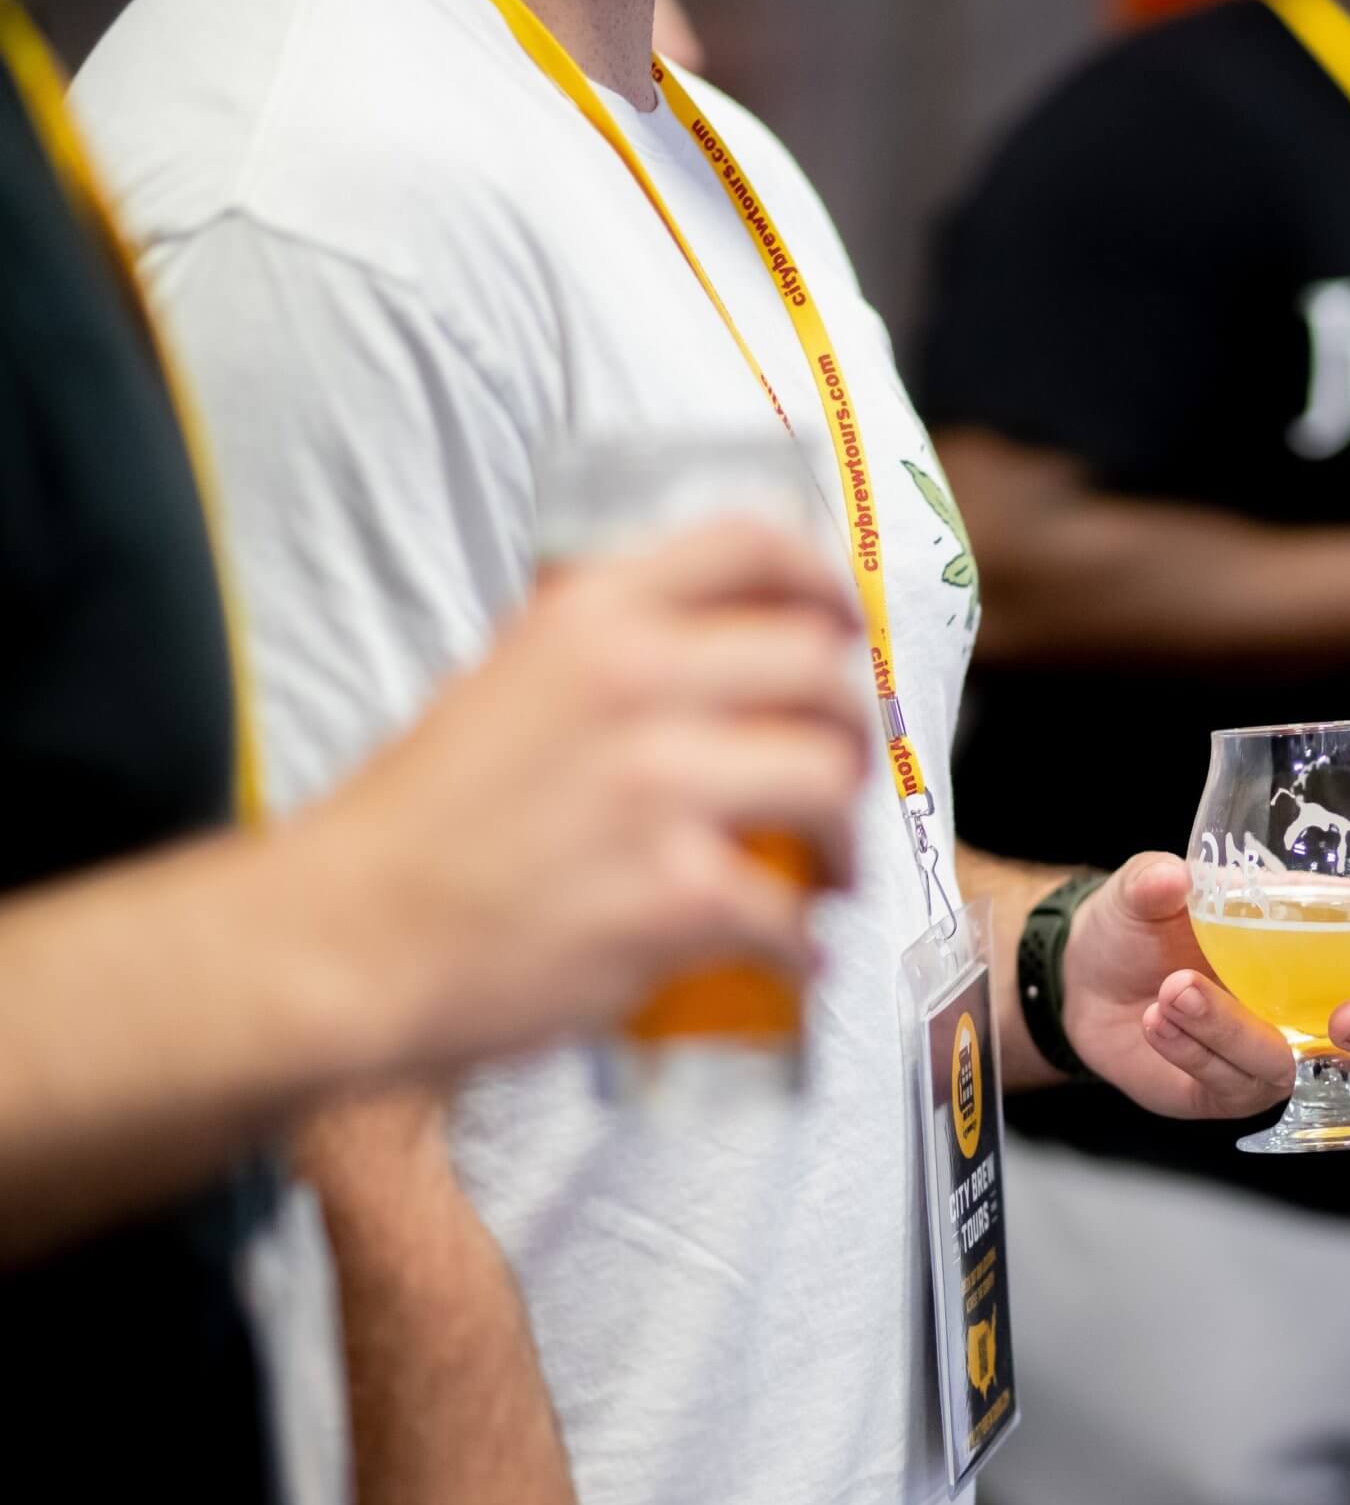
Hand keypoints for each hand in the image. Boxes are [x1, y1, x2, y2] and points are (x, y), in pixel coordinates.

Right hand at [301, 519, 871, 1074]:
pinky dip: (802, 943)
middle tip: (842, 781)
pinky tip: (789, 957)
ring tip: (827, 875)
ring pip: (828, 784)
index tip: (850, 631)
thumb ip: (609, 658)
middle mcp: (632, 682)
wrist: (339, 940)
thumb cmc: (418, 828)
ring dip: (846, 838)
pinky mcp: (674, 895)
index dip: (828, 585)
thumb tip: (726, 663)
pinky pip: (790, 911)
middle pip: (820, 671)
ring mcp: (658, 788)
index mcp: (591, 619)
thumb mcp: (505, 685)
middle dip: (855, 731)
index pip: (754, 546)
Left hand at [1062, 853, 1349, 1120]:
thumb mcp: (1144, 887)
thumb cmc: (1141, 921)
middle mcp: (1319, 997)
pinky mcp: (1232, 1089)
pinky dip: (1193, 1048)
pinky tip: (1156, 1019)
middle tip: (1344, 1017)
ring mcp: (1282, 1048)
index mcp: (1325, 932)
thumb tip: (1171, 878)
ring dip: (1234, 1028)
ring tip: (1175, 991)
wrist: (1083, 980)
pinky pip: (1232, 1082)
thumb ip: (1155, 880)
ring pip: (1296, 1064)